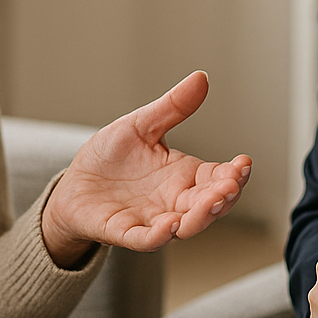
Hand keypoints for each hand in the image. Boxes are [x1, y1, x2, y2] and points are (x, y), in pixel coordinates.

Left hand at [40, 71, 252, 265]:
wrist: (73, 184)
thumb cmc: (110, 158)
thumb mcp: (141, 126)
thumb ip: (172, 108)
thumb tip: (200, 78)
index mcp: (183, 176)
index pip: (217, 177)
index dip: (234, 174)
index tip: (244, 162)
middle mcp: (173, 201)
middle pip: (208, 205)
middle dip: (223, 196)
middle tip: (233, 182)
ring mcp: (151, 219)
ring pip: (185, 226)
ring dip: (201, 216)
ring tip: (213, 200)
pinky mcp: (123, 231)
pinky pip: (145, 239)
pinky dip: (159, 235)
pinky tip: (170, 225)